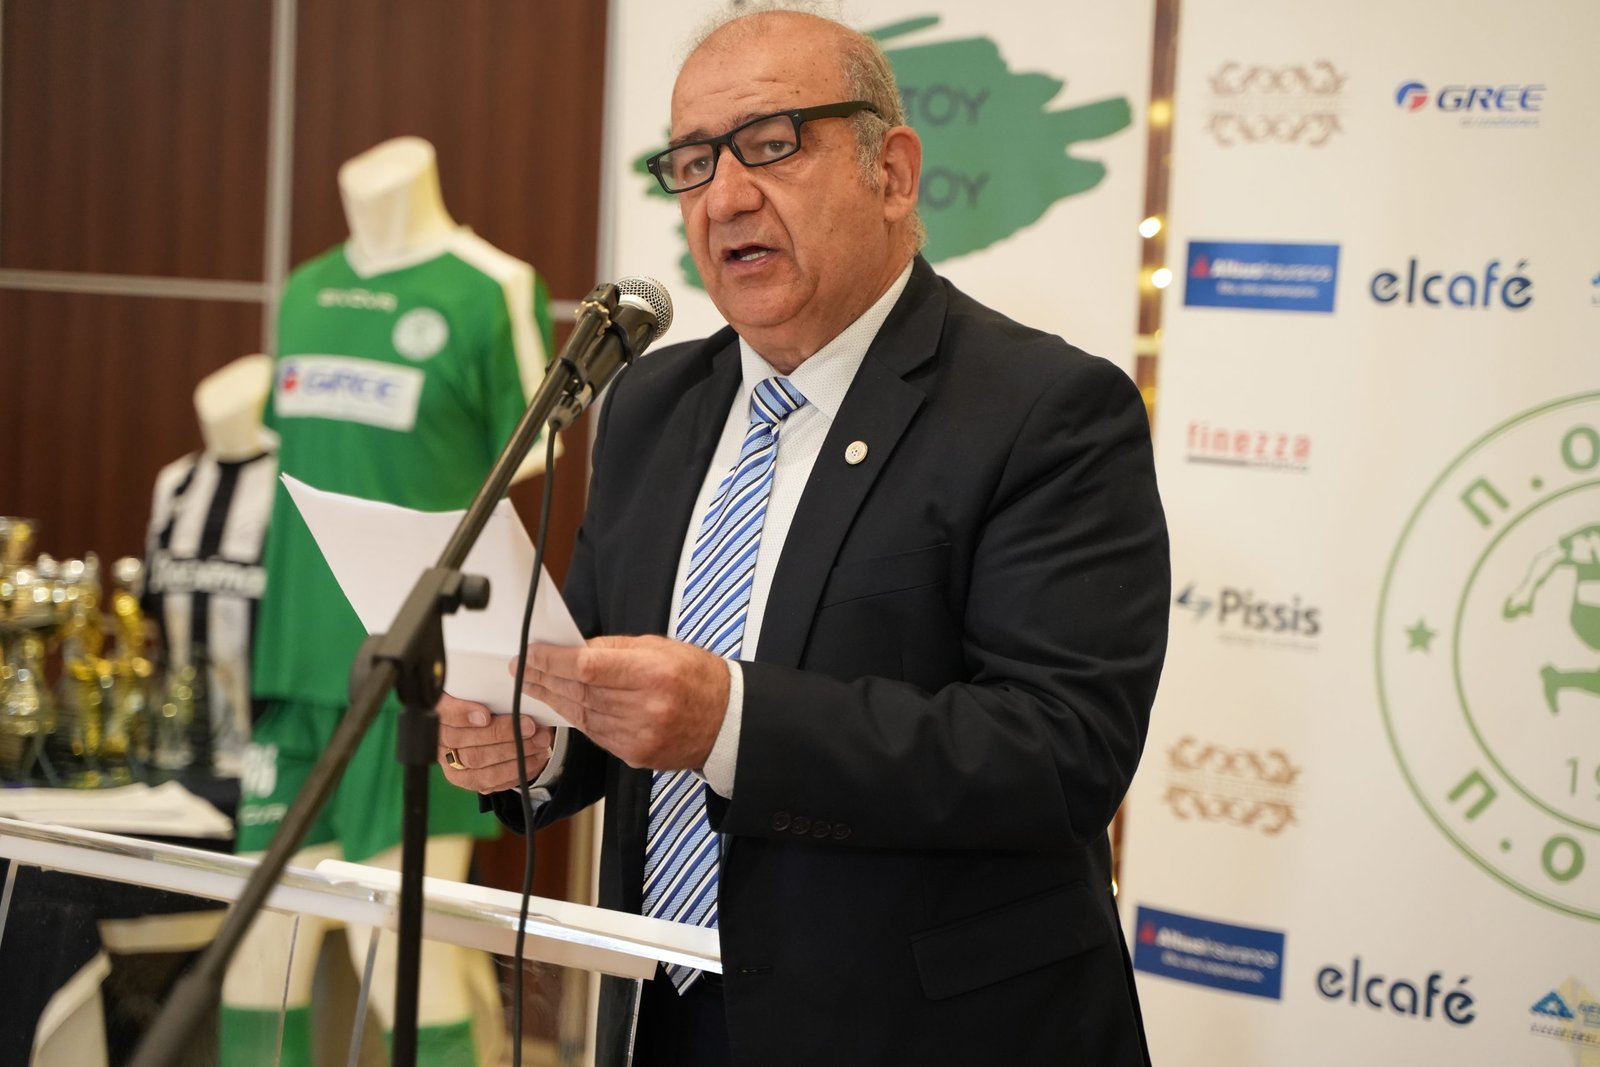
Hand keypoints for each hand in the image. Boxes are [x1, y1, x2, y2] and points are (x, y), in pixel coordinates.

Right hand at [436, 693, 555, 793]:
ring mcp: (452, 765)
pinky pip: (490, 781)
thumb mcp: (481, 690)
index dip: (462, 714)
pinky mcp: (468, 780)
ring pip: (479, 762)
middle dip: (502, 733)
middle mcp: (440, 742)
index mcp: (438, 713)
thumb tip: (508, 681)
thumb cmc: (485, 704)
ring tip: (540, 742)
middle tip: (530, 726)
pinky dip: (517, 770)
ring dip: (515, 752)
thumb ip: (486, 689)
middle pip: (465, 740)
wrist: (484, 728)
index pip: (443, 713)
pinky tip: (535, 758)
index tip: (486, 715)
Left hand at [517, 635, 728, 769]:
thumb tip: (573, 649)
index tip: (531, 654)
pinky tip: (563, 705)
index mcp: (654, 672)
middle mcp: (646, 707)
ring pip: (582, 716)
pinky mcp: (637, 755)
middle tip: (522, 668)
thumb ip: (615, 649)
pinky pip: (595, 735)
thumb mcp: (661, 647)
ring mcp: (640, 736)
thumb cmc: (697, 678)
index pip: (587, 666)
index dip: (552, 660)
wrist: (727, 722)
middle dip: (545, 678)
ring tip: (536, 685)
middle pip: (579, 692)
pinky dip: (576, 719)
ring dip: (555, 699)